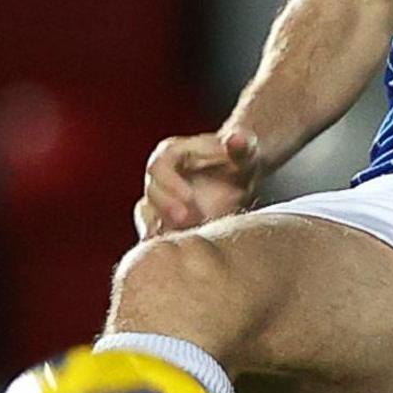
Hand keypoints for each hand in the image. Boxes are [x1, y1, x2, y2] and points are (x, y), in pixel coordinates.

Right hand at [135, 128, 263, 238]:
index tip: (190, 197)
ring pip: (147, 216)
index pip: (160, 166)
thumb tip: (238, 139)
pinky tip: (180, 253)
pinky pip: (156, 234)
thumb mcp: (245, 150)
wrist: (237, 177)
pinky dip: (164, 243)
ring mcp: (160, 200)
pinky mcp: (165, 221)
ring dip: (161, 228)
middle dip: (165, 208)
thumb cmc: (238, 159)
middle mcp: (160, 177)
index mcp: (171, 153)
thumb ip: (242, 144)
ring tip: (181, 238)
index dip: (170, 182)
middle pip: (151, 192)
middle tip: (186, 221)